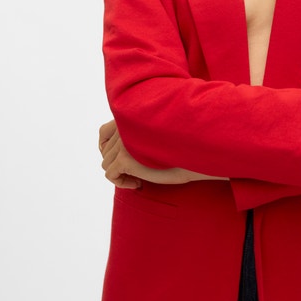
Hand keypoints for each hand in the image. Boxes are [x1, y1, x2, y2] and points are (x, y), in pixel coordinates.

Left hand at [98, 120, 226, 186]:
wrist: (197, 154)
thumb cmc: (185, 148)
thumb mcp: (157, 138)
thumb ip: (139, 137)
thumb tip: (118, 153)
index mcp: (132, 117)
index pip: (103, 132)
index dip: (107, 148)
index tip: (123, 161)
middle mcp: (124, 125)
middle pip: (105, 152)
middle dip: (120, 165)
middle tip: (140, 173)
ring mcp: (123, 141)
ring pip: (106, 164)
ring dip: (121, 174)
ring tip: (141, 178)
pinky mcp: (125, 157)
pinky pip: (110, 175)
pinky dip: (121, 182)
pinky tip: (139, 183)